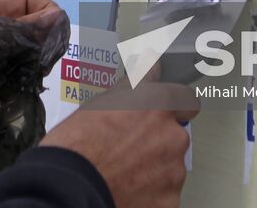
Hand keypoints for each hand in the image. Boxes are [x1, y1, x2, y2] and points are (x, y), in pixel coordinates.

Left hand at [0, 0, 62, 135]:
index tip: (53, 36)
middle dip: (44, 44)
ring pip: (31, 59)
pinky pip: (21, 85)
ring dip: (36, 69)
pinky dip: (26, 90)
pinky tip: (19, 99)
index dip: (46, 11)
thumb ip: (21, 30)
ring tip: (28, 82)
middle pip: (34, 30)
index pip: (29, 0)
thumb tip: (58, 17)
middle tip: (41, 63)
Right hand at [41, 70, 197, 207]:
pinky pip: (165, 194)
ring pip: (171, 167)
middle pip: (176, 136)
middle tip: (129, 148)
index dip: (175, 106)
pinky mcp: (169, 201)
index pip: (186, 99)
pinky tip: (127, 189)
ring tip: (123, 171)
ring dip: (154, 168)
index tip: (163, 111)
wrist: (70, 189)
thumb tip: (148, 62)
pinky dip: (151, 193)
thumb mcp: (102, 101)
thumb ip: (134, 84)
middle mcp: (172, 136)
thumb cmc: (78, 144)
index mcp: (157, 105)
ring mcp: (173, 172)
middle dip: (159, 141)